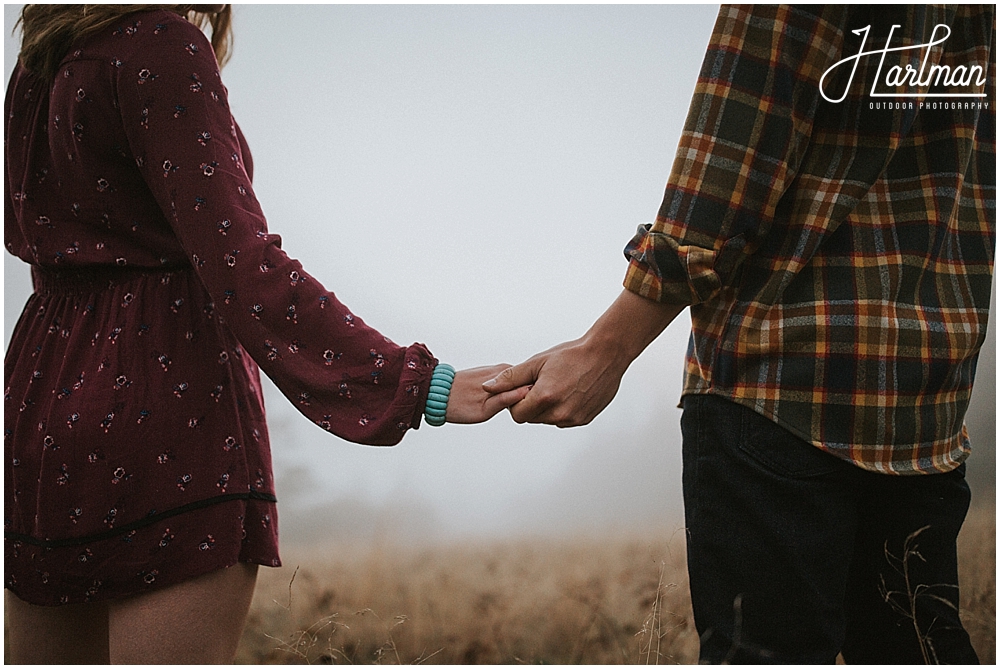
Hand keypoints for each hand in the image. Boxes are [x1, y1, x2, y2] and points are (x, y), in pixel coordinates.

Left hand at [444, 364, 531, 423]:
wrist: (436, 393)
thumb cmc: (458, 405)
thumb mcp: (483, 410)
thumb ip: (505, 400)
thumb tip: (526, 393)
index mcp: (502, 375)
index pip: (530, 384)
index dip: (534, 397)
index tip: (532, 409)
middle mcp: (501, 369)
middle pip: (525, 382)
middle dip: (527, 395)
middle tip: (521, 411)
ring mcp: (496, 371)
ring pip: (517, 383)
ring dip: (518, 394)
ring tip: (512, 408)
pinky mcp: (490, 374)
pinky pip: (507, 383)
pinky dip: (508, 392)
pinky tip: (503, 402)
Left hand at [481, 338, 626, 426]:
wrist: (606, 354)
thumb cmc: (571, 355)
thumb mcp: (537, 362)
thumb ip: (510, 378)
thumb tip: (487, 387)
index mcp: (544, 398)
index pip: (516, 414)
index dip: (517, 400)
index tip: (526, 386)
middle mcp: (559, 413)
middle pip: (531, 418)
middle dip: (531, 404)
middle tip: (543, 383)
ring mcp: (573, 419)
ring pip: (547, 420)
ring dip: (547, 408)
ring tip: (558, 385)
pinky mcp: (584, 420)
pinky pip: (564, 420)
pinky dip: (562, 409)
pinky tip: (570, 391)